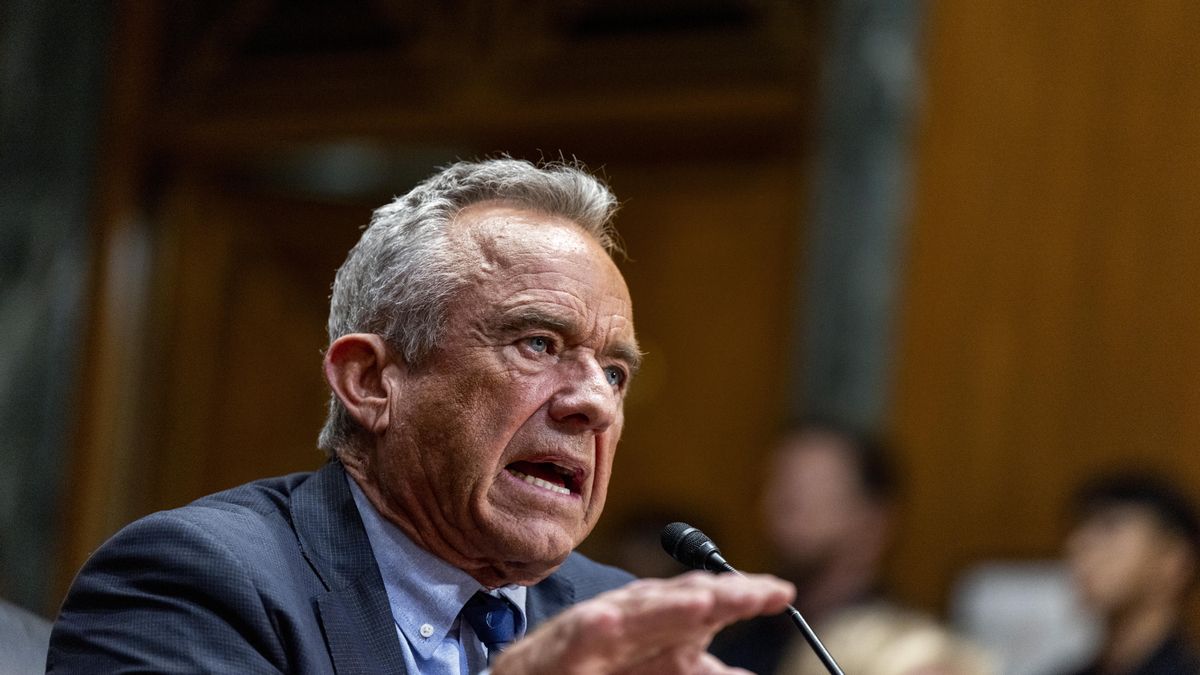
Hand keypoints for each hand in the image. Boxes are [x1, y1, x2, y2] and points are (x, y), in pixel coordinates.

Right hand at [492, 571, 794, 674]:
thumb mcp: (659, 674)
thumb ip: (694, 672)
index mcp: (658, 629)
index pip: (707, 603)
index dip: (745, 596)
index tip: (784, 593)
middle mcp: (630, 623)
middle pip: (679, 602)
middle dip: (718, 595)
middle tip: (758, 593)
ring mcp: (592, 634)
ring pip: (632, 614)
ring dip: (665, 607)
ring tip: (703, 602)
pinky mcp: (557, 654)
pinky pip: (574, 639)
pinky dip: (590, 629)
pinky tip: (606, 621)